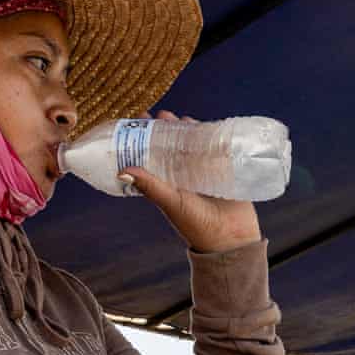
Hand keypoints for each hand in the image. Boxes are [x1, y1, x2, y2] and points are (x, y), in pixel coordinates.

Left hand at [119, 111, 261, 252]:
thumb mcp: (171, 202)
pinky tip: (207, 125)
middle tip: (162, 115)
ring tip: (181, 117)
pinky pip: (216, 148)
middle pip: (173, 145)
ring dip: (188, 129)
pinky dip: (212, 136)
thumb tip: (123, 171)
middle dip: (167, 128)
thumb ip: (150, 187)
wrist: (231, 239)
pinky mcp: (224, 170)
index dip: (146, 138)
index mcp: (168, 182)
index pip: (153, 155)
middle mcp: (184, 175)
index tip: (140, 121)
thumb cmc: (197, 225)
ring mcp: (205, 171)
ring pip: (194, 144)